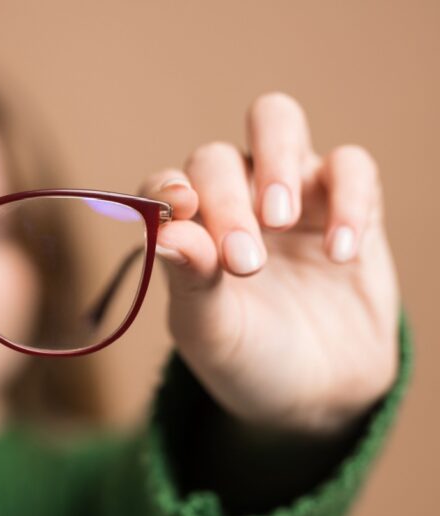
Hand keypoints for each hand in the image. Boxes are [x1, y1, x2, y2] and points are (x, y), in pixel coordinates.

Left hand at [138, 92, 399, 436]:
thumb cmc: (248, 356)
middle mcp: (232, 197)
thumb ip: (188, 280)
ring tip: (282, 223)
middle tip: (244, 262)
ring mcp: (290, 191)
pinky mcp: (350, 200)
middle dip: (225, 199)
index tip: (180, 212)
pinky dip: (348, 201)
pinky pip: (351, 165)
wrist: (318, 392)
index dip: (167, 190)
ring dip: (275, 163)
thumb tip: (165, 233)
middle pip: (216, 156)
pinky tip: (342, 255)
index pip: (165, 186)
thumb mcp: (211, 331)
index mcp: (188, 227)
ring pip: (277, 122)